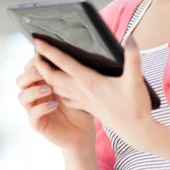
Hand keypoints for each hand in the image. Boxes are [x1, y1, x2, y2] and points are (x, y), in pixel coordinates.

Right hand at [16, 56, 95, 151]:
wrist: (84, 131)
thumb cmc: (80, 105)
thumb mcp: (74, 85)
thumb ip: (65, 72)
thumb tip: (64, 51)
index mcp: (42, 83)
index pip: (29, 68)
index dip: (33, 62)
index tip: (43, 56)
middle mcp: (35, 95)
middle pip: (20, 81)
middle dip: (29, 74)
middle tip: (41, 71)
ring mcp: (34, 109)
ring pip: (22, 97)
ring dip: (34, 90)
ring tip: (49, 89)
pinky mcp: (37, 123)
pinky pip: (32, 114)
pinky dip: (41, 108)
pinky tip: (54, 105)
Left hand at [32, 36, 157, 151]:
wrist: (136, 132)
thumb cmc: (135, 107)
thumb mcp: (135, 80)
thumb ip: (133, 57)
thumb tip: (131, 37)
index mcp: (89, 82)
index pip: (63, 64)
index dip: (49, 52)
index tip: (36, 41)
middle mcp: (82, 91)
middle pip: (53, 76)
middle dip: (41, 64)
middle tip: (33, 50)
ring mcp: (83, 100)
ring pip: (57, 87)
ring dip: (46, 76)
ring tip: (40, 64)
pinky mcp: (87, 106)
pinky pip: (66, 96)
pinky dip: (57, 88)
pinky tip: (57, 84)